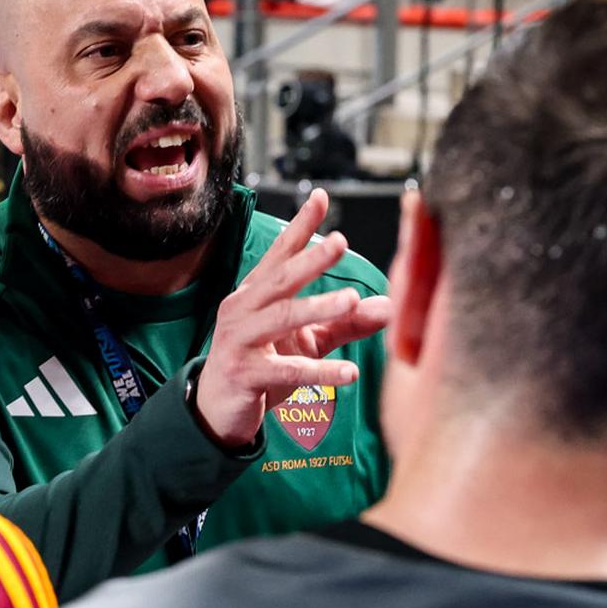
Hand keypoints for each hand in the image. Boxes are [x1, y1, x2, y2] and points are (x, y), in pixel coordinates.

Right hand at [194, 188, 393, 447]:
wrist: (218, 410)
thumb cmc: (262, 366)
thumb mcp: (306, 341)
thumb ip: (344, 323)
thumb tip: (388, 306)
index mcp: (256, 294)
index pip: (280, 254)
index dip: (300, 226)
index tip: (321, 198)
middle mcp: (243, 309)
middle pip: (281, 279)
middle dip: (311, 259)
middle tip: (340, 242)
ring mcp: (240, 341)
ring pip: (282, 318)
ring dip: (318, 307)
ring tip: (352, 301)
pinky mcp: (244, 374)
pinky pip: (286, 370)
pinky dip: (320, 372)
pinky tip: (350, 373)